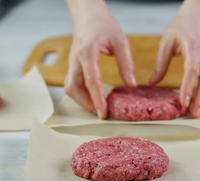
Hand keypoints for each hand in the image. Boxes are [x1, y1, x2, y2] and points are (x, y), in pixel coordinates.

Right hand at [65, 0, 135, 118]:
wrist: (88, 16)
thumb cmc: (104, 25)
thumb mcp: (120, 41)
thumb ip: (126, 63)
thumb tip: (131, 84)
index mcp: (87, 52)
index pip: (91, 81)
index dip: (96, 99)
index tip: (102, 113)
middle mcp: (76, 60)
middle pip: (73, 88)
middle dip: (85, 103)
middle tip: (100, 111)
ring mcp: (72, 63)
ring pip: (70, 88)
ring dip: (81, 100)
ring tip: (97, 104)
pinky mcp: (73, 65)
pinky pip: (72, 84)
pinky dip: (80, 93)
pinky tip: (92, 94)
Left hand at [149, 0, 199, 117]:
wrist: (199, 11)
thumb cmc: (182, 25)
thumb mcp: (167, 42)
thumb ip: (161, 64)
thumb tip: (152, 83)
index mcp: (193, 47)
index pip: (192, 70)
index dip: (188, 87)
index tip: (183, 102)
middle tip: (193, 114)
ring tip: (198, 112)